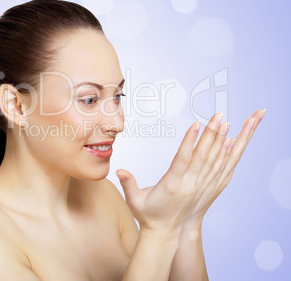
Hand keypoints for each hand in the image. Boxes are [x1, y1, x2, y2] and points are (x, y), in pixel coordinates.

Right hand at [116, 109, 265, 232]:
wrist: (167, 234)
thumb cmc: (148, 215)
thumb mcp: (134, 201)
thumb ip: (128, 184)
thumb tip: (119, 171)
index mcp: (172, 185)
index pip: (182, 159)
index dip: (189, 141)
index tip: (196, 124)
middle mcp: (190, 185)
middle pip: (202, 156)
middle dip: (211, 134)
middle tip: (217, 116)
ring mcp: (201, 188)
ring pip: (214, 161)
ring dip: (221, 141)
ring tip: (226, 123)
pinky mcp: (208, 190)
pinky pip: (221, 170)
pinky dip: (226, 156)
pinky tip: (231, 142)